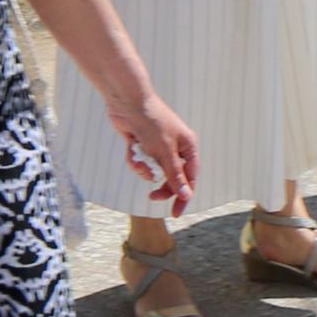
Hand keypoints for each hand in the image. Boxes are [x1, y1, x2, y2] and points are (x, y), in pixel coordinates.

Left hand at [114, 91, 201, 215]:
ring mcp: (157, 147)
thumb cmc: (151, 122)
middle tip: (152, 197)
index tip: (176, 214)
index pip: (190, 178)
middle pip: (172, 178)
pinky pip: (140, 163)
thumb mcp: (165, 152)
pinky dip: (135, 160)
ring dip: (144, 169)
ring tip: (138, 159)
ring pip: (153, 171)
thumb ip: (175, 175)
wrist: (127, 101)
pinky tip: (131, 149)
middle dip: (161, 186)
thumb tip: (186, 195)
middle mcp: (175, 148)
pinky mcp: (142, 146)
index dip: (183, 196)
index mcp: (188, 147)